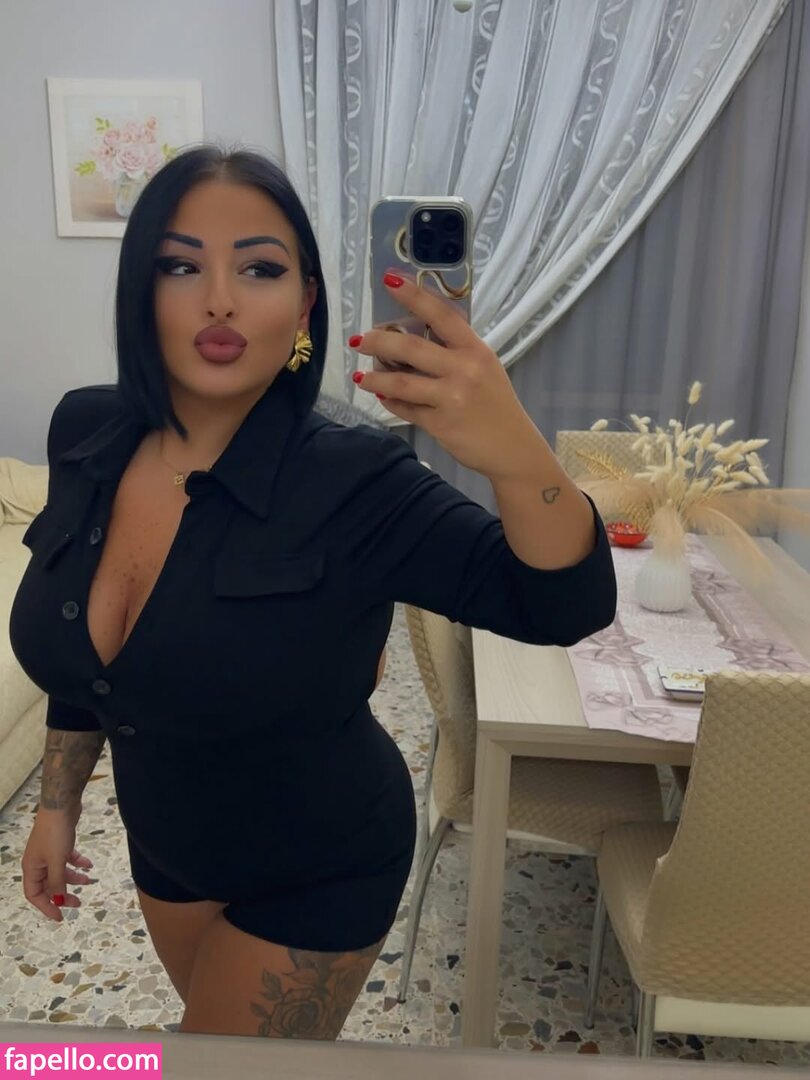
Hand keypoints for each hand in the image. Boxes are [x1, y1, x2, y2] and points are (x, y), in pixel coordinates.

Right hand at [22, 809, 94, 922]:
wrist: (61, 805)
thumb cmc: (55, 833)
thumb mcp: (57, 861)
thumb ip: (57, 882)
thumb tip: (58, 900)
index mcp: (32, 868)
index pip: (34, 895)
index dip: (46, 907)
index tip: (60, 917)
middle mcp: (38, 862)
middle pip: (49, 885)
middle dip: (63, 894)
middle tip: (78, 902)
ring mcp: (50, 852)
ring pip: (60, 872)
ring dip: (74, 878)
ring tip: (89, 881)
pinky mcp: (61, 842)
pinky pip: (68, 858)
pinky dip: (78, 863)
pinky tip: (89, 864)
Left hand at [349, 274, 542, 478]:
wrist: (513, 449)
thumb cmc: (496, 405)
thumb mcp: (485, 369)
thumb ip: (455, 353)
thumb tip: (411, 342)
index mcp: (476, 350)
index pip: (441, 314)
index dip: (414, 295)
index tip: (389, 280)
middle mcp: (463, 370)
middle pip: (411, 347)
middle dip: (378, 341)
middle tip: (359, 340)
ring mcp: (450, 397)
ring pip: (400, 382)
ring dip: (375, 377)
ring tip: (360, 376)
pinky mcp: (439, 424)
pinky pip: (405, 408)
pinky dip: (389, 401)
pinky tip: (381, 396)